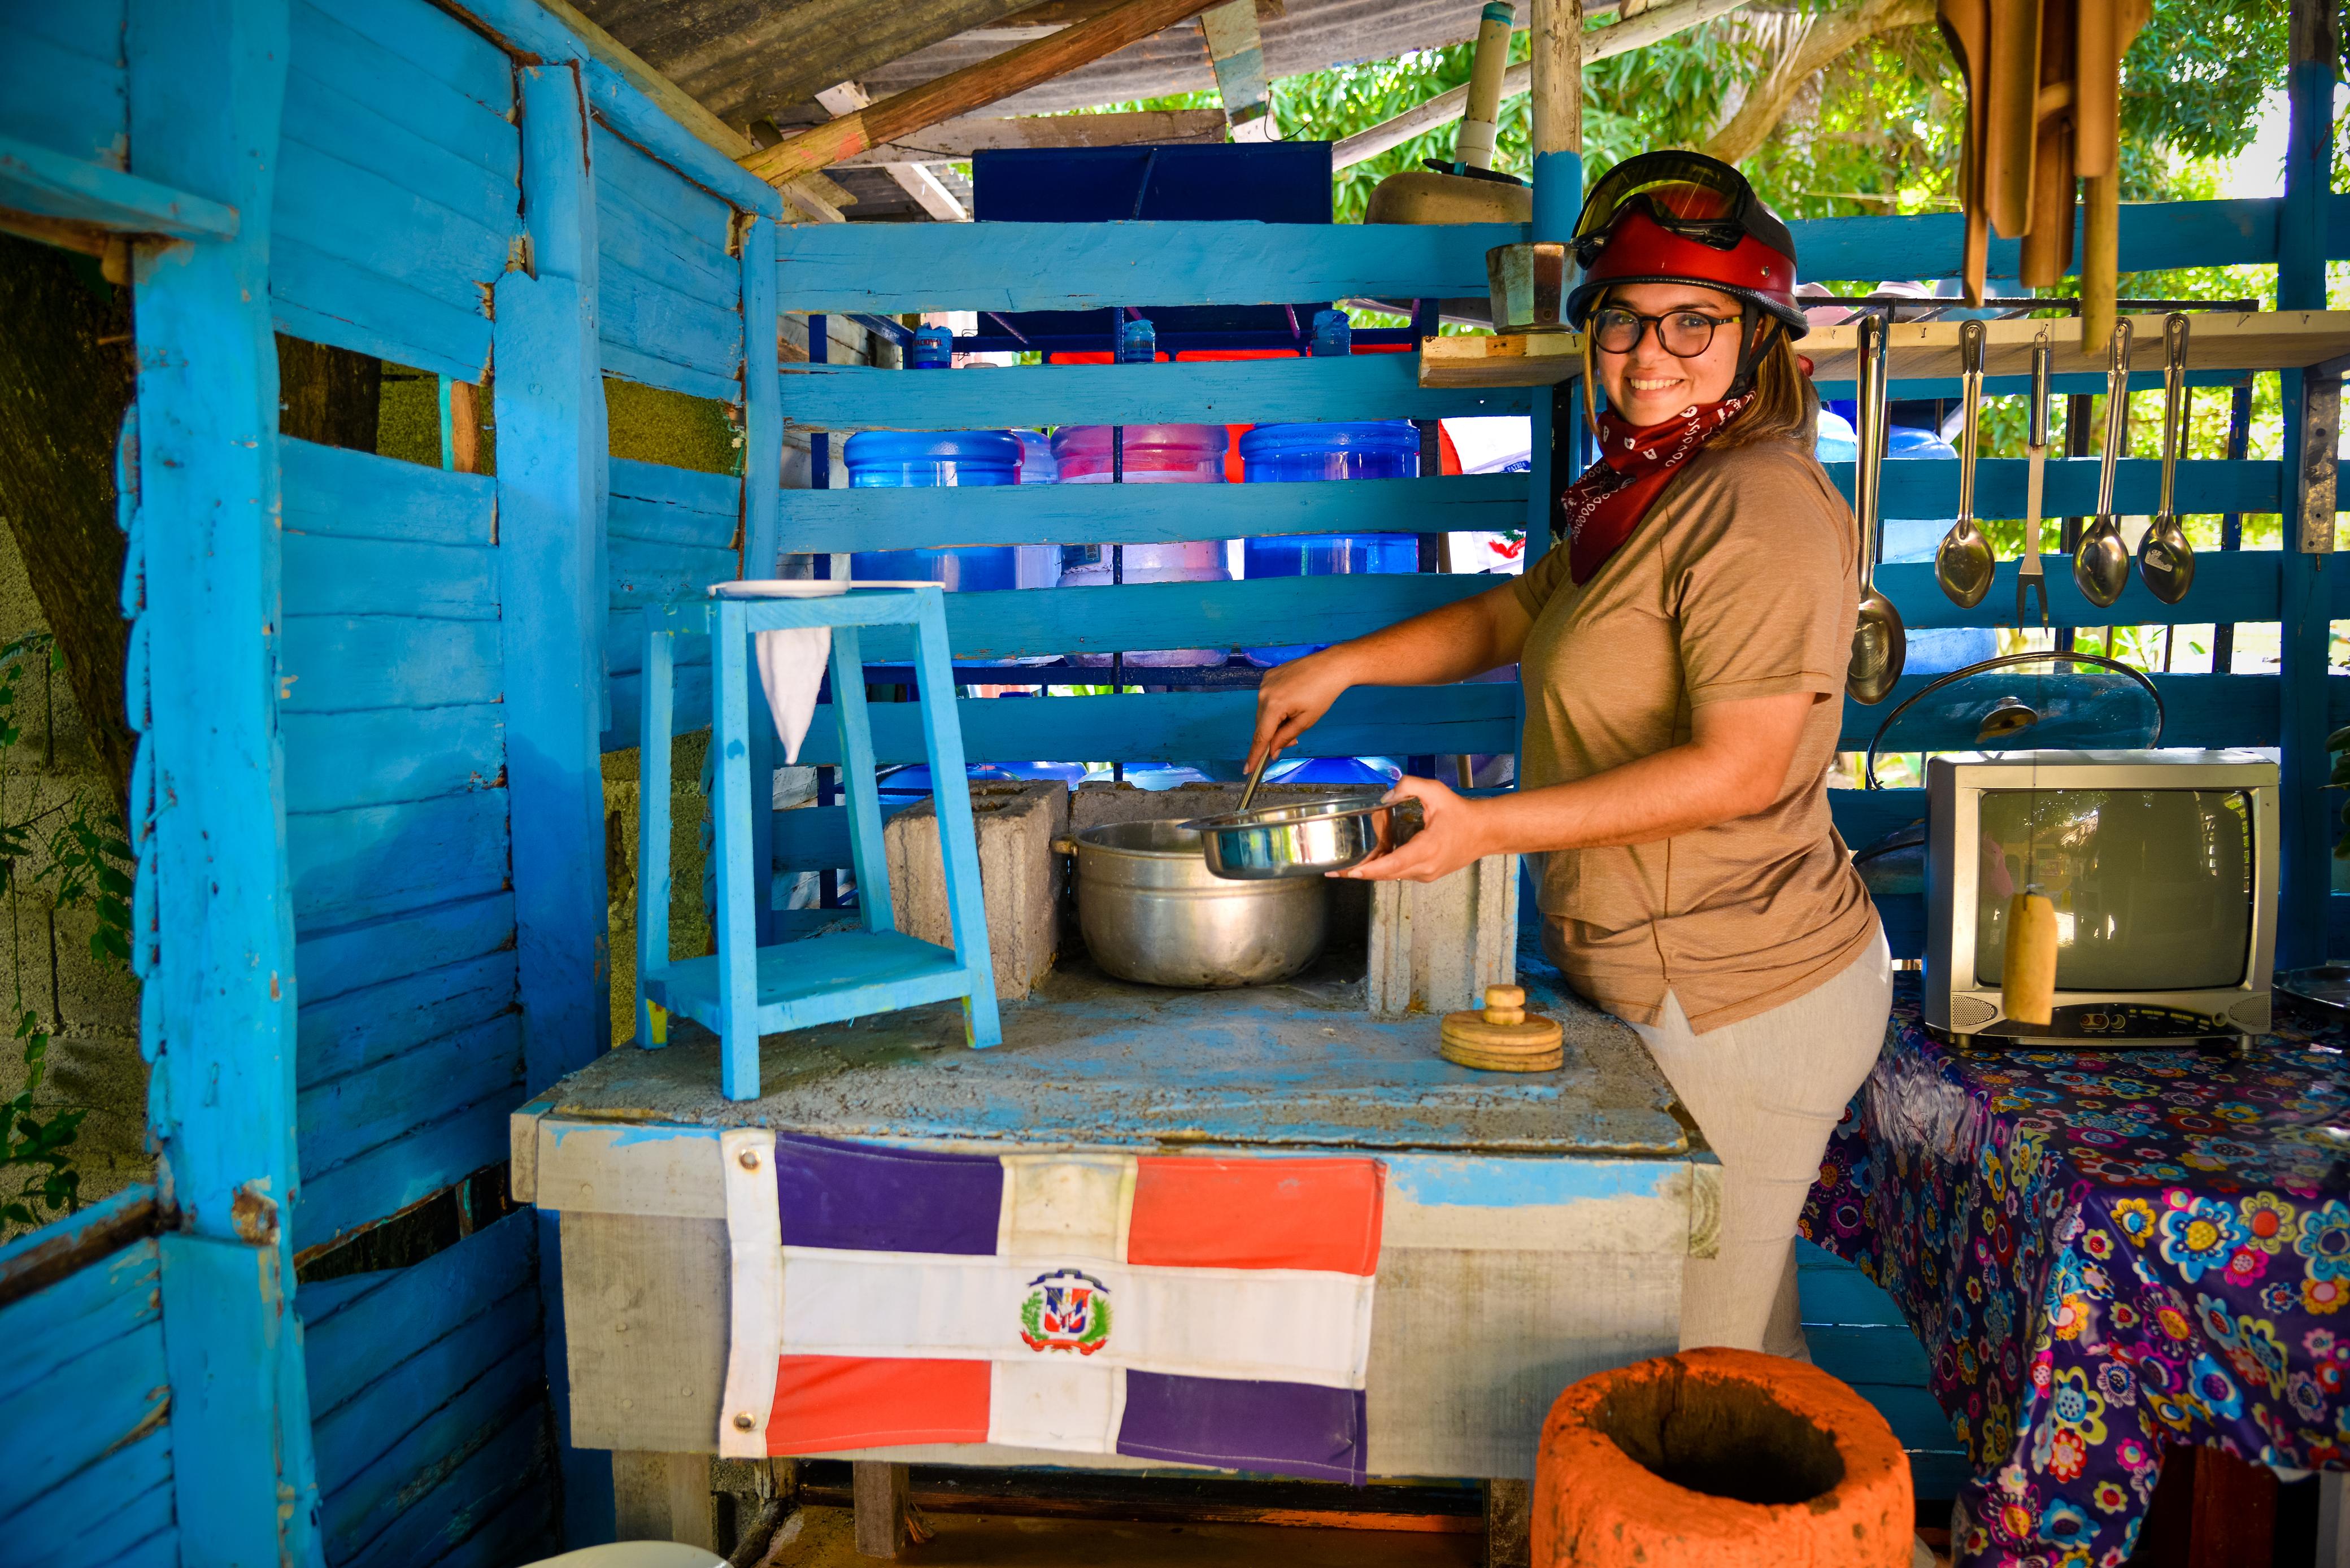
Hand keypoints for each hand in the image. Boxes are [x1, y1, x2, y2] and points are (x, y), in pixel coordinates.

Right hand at [1245, 648, 1353, 773]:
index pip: (1261, 736)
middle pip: (1261, 724)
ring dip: (1274, 721)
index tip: (1248, 769)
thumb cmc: (1323, 694)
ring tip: (1295, 718)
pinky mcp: (1269, 676)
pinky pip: (1267, 698)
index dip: (1254, 755)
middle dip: (1272, 736)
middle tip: (1292, 741)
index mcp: (1274, 705)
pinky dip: (1275, 707)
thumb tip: (1272, 751)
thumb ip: (1285, 737)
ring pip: (1263, 711)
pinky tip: (1292, 703)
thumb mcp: (1306, 721)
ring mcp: (1265, 682)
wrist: (1331, 666)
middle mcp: (1264, 693)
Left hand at [1333, 775, 1494, 882]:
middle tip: (1334, 872)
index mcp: (1426, 850)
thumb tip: (1385, 797)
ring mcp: (1426, 874)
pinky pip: (1401, 874)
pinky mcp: (1428, 874)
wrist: (1485, 832)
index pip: (1392, 864)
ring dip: (1371, 871)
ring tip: (1346, 866)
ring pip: (1393, 876)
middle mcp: (1425, 868)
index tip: (1349, 871)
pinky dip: (1385, 869)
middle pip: (1386, 874)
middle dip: (1360, 873)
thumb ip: (1409, 786)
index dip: (1369, 869)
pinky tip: (1371, 861)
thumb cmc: (1460, 812)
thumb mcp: (1436, 791)